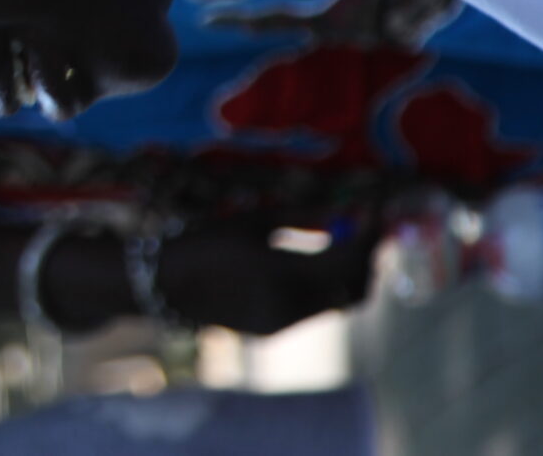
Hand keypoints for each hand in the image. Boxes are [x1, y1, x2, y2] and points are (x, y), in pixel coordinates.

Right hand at [143, 213, 379, 334]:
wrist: (165, 284)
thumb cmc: (207, 241)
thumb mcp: (255, 221)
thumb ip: (303, 218)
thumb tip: (344, 212)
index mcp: (284, 272)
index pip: (349, 258)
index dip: (370, 235)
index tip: (377, 211)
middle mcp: (292, 304)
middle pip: (355, 289)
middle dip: (369, 261)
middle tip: (370, 231)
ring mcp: (285, 323)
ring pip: (338, 303)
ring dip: (349, 275)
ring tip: (346, 244)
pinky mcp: (276, 331)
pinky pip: (316, 310)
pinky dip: (326, 287)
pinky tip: (316, 265)